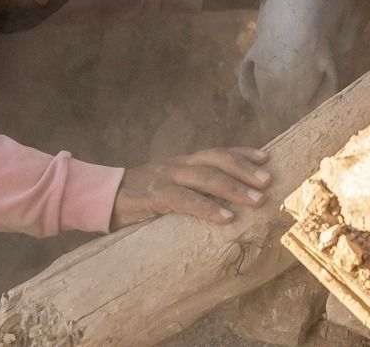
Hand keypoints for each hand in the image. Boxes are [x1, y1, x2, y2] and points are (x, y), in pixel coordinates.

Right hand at [109, 147, 271, 230]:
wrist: (101, 198)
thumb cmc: (139, 199)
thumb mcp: (168, 189)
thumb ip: (190, 190)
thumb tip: (221, 203)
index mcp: (182, 163)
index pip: (217, 152)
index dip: (242, 153)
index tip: (267, 157)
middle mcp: (178, 165)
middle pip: (217, 159)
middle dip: (245, 169)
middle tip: (268, 181)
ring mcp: (166, 178)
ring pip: (206, 177)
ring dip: (235, 188)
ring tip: (257, 200)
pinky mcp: (155, 196)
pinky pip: (186, 200)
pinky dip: (208, 208)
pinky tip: (226, 218)